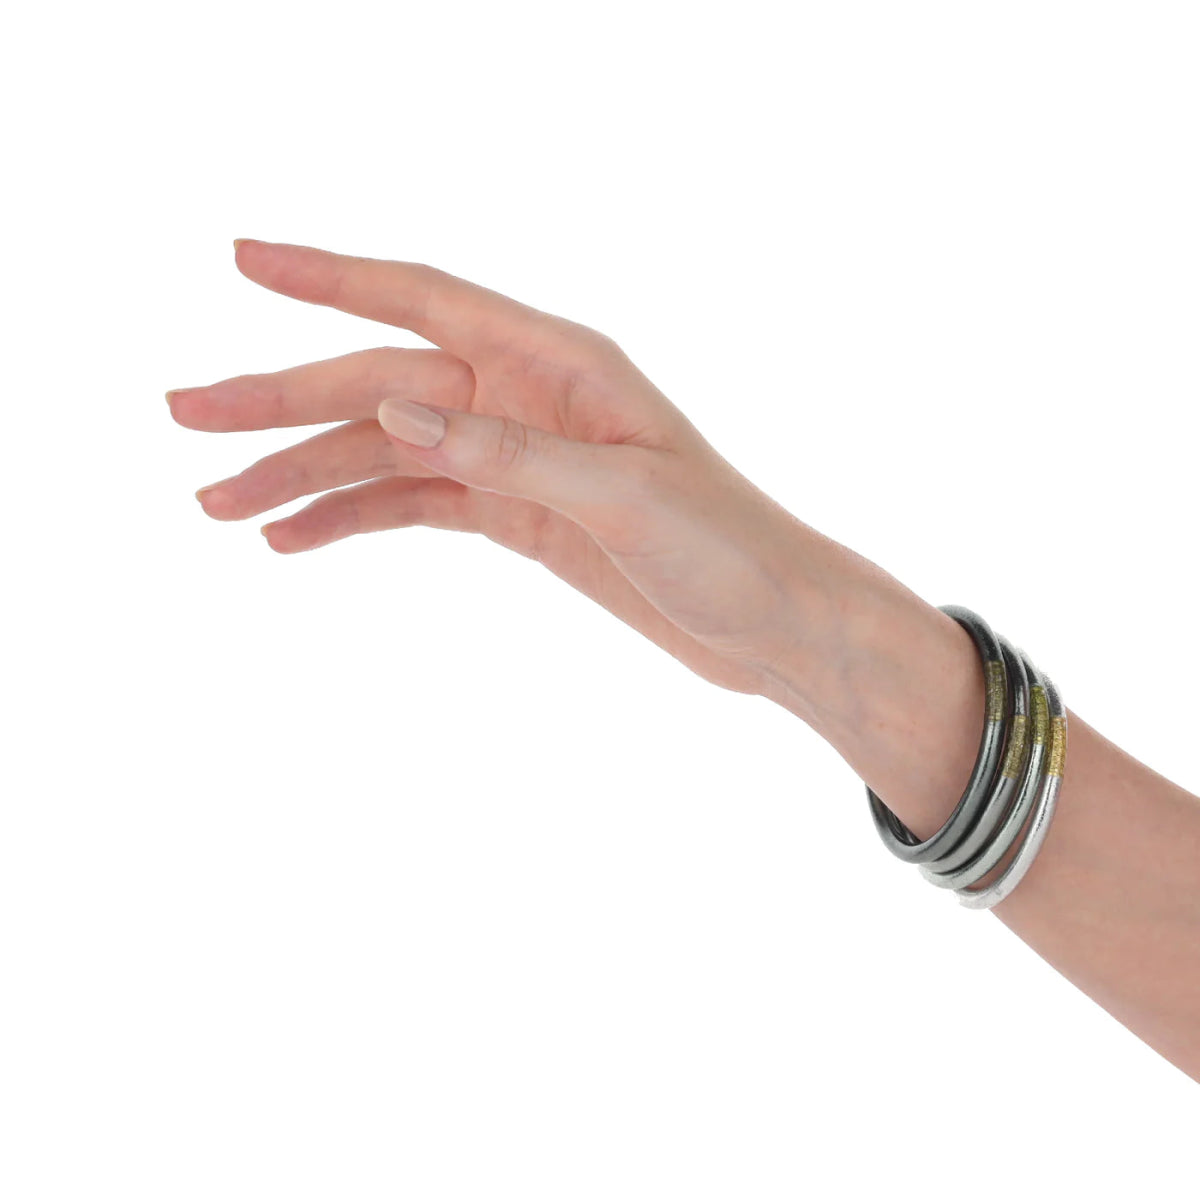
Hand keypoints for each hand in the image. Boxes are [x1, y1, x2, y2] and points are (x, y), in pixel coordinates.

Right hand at [168, 240, 831, 695]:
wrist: (769, 622)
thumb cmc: (727, 548)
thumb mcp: (625, 498)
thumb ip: (512, 451)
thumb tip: (396, 407)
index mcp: (558, 364)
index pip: (424, 300)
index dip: (330, 277)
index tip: (244, 257)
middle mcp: (526, 398)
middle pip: (380, 384)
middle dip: (280, 401)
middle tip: (184, 416)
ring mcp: (515, 458)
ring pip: (386, 452)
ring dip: (303, 475)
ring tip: (217, 506)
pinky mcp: (517, 515)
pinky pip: (418, 504)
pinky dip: (356, 517)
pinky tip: (295, 537)